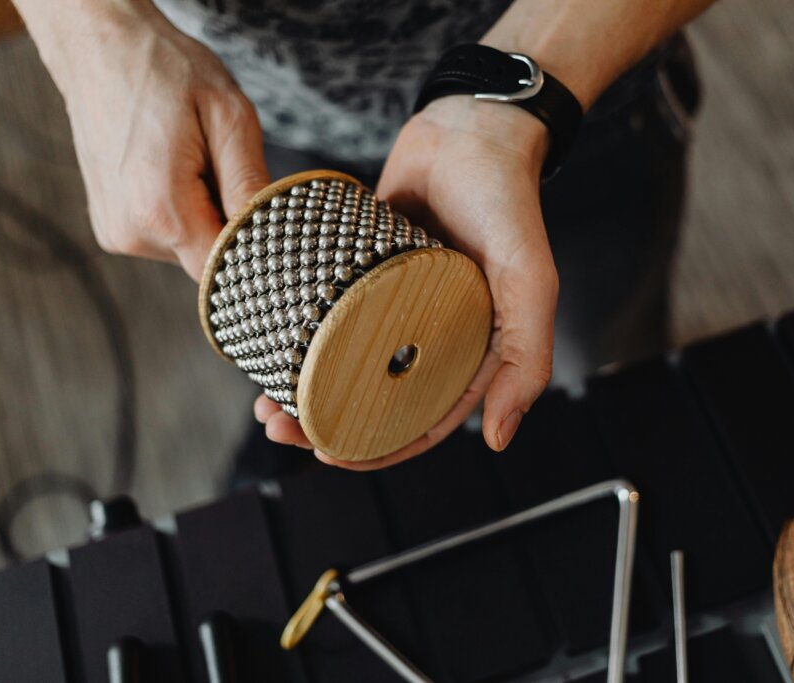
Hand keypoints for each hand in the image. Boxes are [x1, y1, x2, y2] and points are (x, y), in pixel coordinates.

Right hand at [49, 1, 268, 278]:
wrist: (100, 48)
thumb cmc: (166, 71)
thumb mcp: (229, 117)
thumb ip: (250, 185)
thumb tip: (274, 236)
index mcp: (159, 210)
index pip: (225, 269)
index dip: (254, 251)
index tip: (267, 218)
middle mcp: (130, 232)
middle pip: (208, 260)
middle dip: (229, 224)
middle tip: (225, 168)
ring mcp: (117, 233)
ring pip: (189, 248)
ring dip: (206, 216)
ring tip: (194, 162)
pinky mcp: (112, 228)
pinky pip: (168, 237)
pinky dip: (184, 212)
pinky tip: (175, 170)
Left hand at [258, 96, 558, 469]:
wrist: (470, 130)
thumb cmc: (508, 204)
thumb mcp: (530, 284)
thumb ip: (527, 359)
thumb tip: (499, 440)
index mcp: (467, 353)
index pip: (420, 420)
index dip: (376, 447)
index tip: (329, 452)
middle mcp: (427, 337)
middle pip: (370, 398)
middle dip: (322, 422)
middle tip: (279, 427)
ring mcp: (390, 307)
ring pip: (340, 363)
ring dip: (301, 388)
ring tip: (262, 400)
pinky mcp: (360, 273)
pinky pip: (325, 315)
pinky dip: (298, 337)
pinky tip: (268, 346)